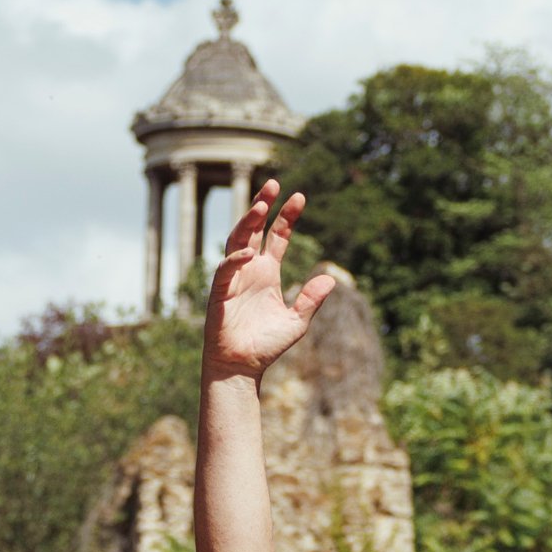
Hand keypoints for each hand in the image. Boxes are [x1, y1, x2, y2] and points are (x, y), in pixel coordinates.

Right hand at [203, 181, 335, 381]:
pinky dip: (235, 260)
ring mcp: (233, 278)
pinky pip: (224, 270)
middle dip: (263, 205)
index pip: (277, 237)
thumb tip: (331, 278)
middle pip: (254, 228)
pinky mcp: (220, 293)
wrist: (242, 367)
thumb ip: (311, 300)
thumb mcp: (297, 322)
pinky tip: (249, 252)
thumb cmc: (266, 345)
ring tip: (260, 205)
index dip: (287, 217)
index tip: (299, 197)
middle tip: (274, 183)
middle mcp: (250, 269)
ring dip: (247, 222)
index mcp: (268, 272)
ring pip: (237, 240)